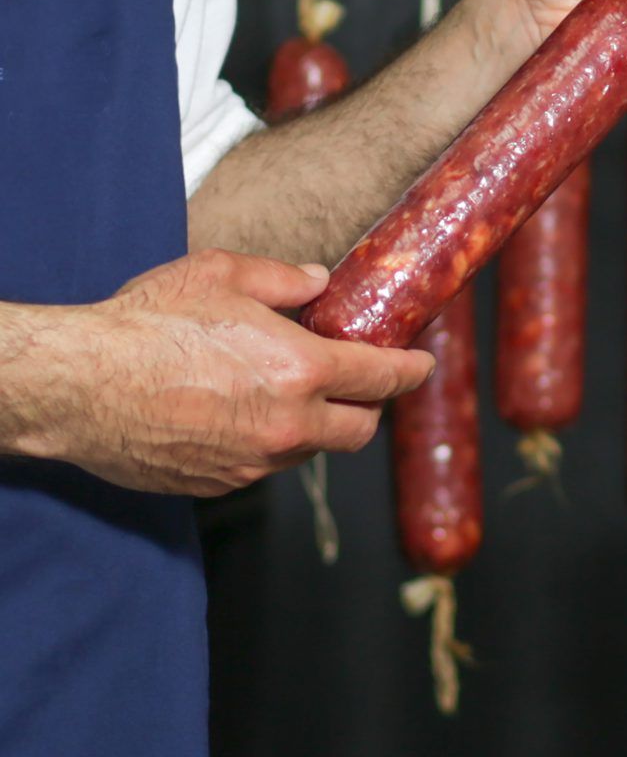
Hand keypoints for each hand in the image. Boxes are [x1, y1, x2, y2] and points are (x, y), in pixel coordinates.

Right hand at [12, 250, 434, 496]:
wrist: (75, 386)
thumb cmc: (144, 326)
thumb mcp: (220, 274)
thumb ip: (282, 280)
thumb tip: (318, 282)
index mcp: (302, 370)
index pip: (382, 378)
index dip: (409, 371)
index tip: (419, 365)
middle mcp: (288, 424)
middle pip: (359, 430)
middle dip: (367, 407)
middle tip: (356, 382)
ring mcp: (252, 462)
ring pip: (308, 450)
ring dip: (310, 425)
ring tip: (281, 391)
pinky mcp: (217, 484)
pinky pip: (260, 466)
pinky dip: (263, 443)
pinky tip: (235, 414)